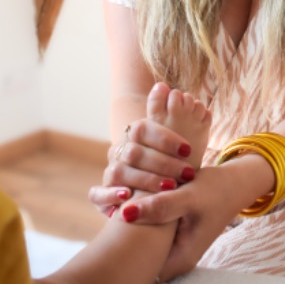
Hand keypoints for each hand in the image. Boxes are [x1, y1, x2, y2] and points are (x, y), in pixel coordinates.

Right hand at [89, 84, 210, 215]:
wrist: (159, 197)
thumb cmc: (173, 168)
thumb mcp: (177, 149)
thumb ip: (176, 122)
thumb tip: (164, 86)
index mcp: (135, 134)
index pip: (144, 129)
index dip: (166, 139)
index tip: (188, 150)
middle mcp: (120, 150)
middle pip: (135, 152)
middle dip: (163, 163)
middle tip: (187, 173)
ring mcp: (111, 171)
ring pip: (119, 171)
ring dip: (145, 179)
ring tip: (169, 187)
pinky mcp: (101, 195)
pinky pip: (96, 194)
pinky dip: (110, 195)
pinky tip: (127, 197)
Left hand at [120, 166, 243, 280]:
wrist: (234, 184)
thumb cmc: (216, 190)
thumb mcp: (189, 196)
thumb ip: (161, 206)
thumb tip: (126, 214)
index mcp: (179, 259)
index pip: (139, 274)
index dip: (122, 257)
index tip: (112, 233)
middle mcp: (174, 260)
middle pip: (137, 263)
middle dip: (122, 244)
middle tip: (112, 217)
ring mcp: (171, 250)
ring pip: (140, 248)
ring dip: (130, 232)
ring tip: (119, 210)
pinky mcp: (169, 238)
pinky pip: (147, 237)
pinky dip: (139, 223)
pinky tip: (133, 206)